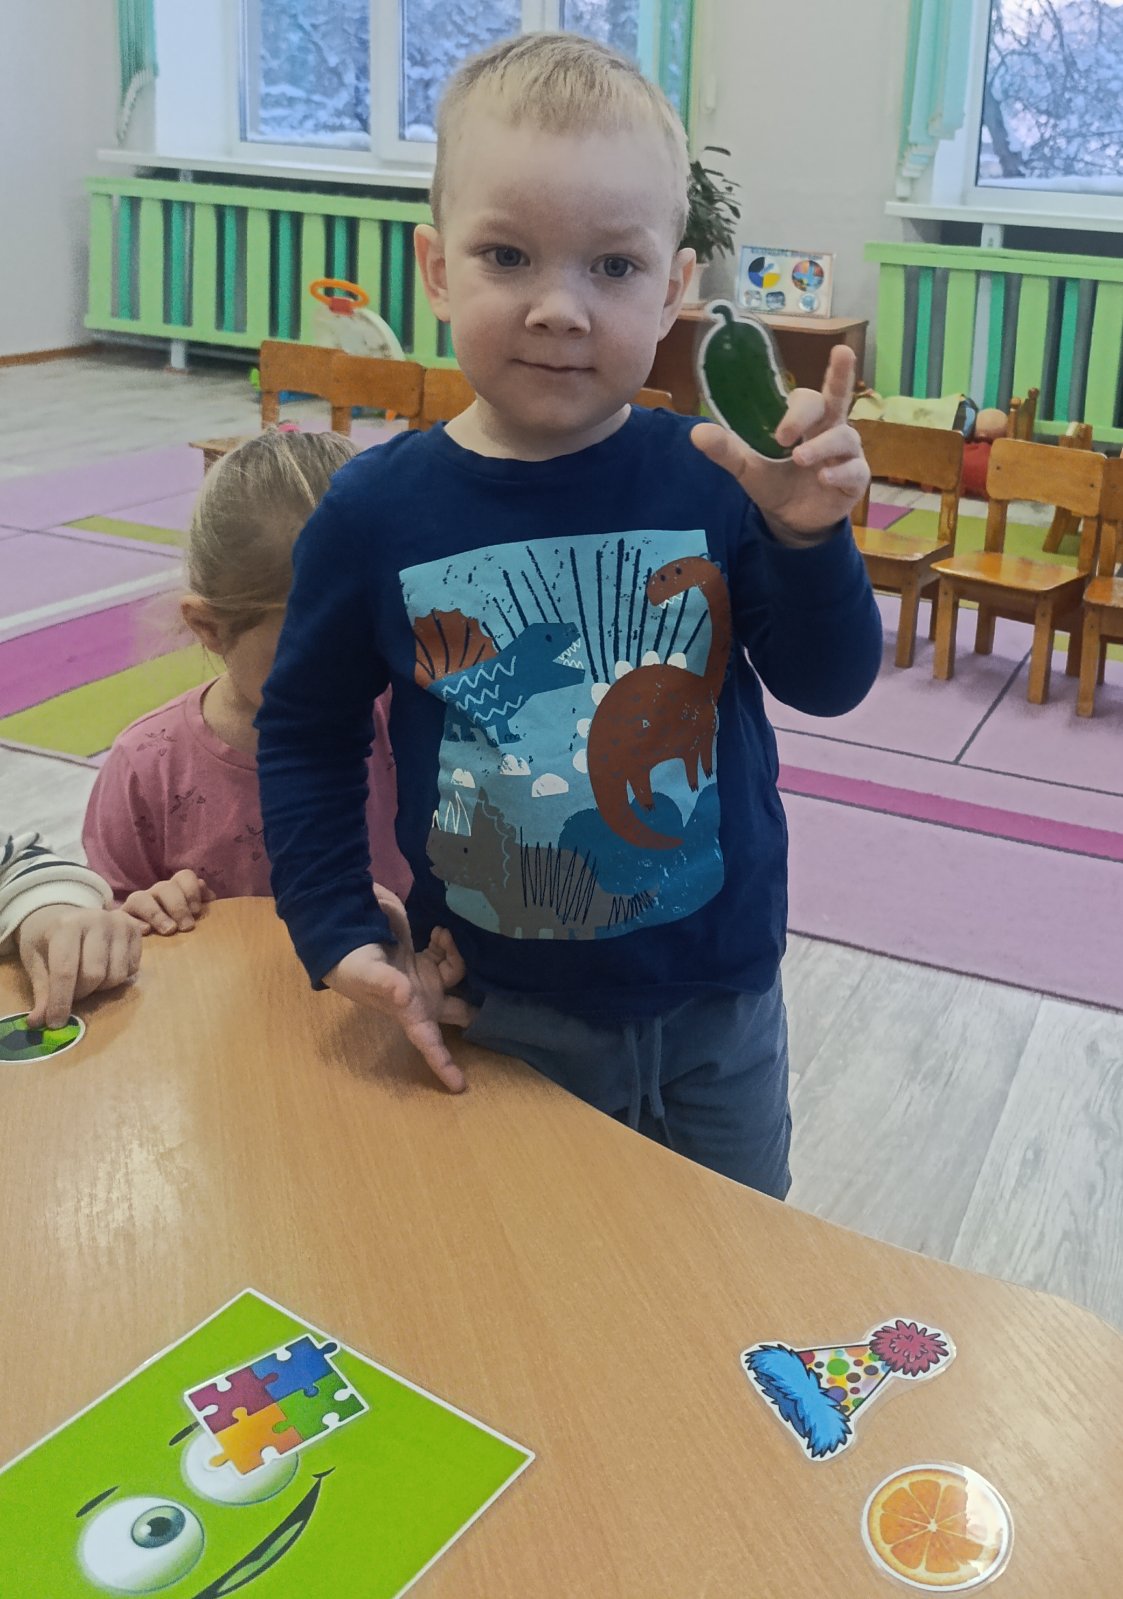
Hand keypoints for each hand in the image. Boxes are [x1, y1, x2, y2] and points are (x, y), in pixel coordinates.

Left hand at [18, 904, 142, 1028]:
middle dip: (82, 993)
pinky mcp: (135, 930)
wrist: (66, 913)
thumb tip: (38, 1022)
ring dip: (101, 988)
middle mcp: (97, 920)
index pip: (66, 970)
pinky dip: (117, 979)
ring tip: (88, 980)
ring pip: (117, 975)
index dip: (61, 1001)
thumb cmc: (48, 939)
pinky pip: (132, 969)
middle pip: (94, 975)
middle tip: (72, 994)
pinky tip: (105, 969)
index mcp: (66, 925)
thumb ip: (42, 991)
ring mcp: (120, 924)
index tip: (55, 1023)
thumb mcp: (37, 961)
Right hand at [122, 870, 214, 934]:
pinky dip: (134, 922)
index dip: (192, 890)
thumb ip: (200, 905)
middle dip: (178, 906)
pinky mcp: (121, 919)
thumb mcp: (190, 916)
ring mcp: (136, 905)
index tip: (197, 911)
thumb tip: (211, 897)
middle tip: (187, 927)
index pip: (184, 876)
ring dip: (157, 914)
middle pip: (164, 887)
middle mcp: (155, 893)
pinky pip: (123, 916)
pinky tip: (146, 932)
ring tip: (170, 930)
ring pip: (141, 899)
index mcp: (175, 889)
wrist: (141, 943)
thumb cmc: (175, 928)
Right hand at [324, 887, 474, 1091]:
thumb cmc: (351, 966)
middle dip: (477, 1007)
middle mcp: (422, 1000)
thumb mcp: (364, 975)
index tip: (460, 1086)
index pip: (428, 1044)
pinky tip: (437, 931)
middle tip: (498, 998)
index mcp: (409, 1013)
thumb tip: (405, 994)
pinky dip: (446, 942)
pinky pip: (447, 953)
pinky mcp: (424, 958)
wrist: (343, 939)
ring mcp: (425, 978)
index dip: (444, 1065)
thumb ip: (385, 983)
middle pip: (459, 1011)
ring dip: (457, 955)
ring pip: (457, 974)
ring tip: (443, 934)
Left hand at [691, 344, 869, 538]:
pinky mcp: (855, 479)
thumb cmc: (774, 482)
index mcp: (805, 420)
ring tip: (799, 459)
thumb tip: (697, 432)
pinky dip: (841, 472)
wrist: (790, 520)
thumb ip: (725, 449)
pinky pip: (856, 470)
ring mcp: (846, 453)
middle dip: (818, 404)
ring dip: (822, 446)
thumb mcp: (747, 467)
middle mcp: (830, 428)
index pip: (811, 395)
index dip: (796, 409)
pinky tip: (824, 478)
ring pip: (845, 437)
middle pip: (837, 399)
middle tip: (786, 434)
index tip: (778, 434)